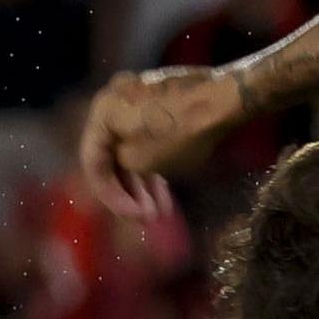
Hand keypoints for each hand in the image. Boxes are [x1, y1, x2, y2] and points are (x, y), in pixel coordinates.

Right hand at [77, 65, 245, 216]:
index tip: (130, 217)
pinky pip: (150, 139)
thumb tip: (125, 166)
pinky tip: (167, 193)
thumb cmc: (179, 132)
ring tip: (159, 213)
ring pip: (134, 148)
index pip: (92, 160)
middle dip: (129, 192)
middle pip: (113, 154)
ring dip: (144, 183)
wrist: (226, 98)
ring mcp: (141, 100)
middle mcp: (117, 99)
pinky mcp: (164, 104)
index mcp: (103, 109)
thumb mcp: (141, 160)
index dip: (108, 194)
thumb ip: (120, 167)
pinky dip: (155, 164)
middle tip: (144, 219)